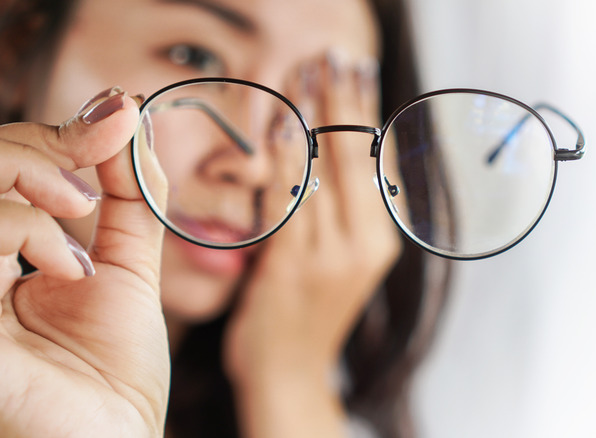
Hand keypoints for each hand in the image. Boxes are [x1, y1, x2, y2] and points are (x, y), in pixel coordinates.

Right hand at [0, 89, 169, 437]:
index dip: (56, 134)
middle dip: (36, 151)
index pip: (4, 168)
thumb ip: (130, 198)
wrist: (116, 437)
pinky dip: (20, 231)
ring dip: (31, 196)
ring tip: (77, 246)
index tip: (120, 113)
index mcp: (1, 255)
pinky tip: (63, 272)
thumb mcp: (128, 268)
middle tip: (87, 183)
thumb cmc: (114, 370)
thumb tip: (127, 120)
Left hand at [223, 53, 400, 436]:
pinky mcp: (291, 268)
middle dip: (344, 98)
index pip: (378, 160)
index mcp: (381, 239)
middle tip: (334, 55)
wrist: (290, 375)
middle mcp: (365, 244)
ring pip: (325, 171)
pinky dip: (287, 159)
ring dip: (314, 114)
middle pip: (357, 156)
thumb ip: (343, 209)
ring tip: (307, 71)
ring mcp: (330, 257)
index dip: (367, 111)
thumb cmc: (308, 312)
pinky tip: (284, 124)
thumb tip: (345, 151)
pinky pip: (290, 201)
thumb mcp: (340, 259)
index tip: (358, 70)